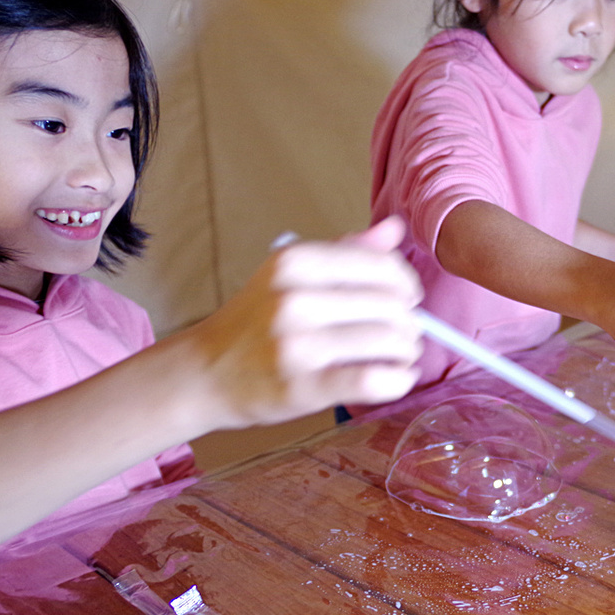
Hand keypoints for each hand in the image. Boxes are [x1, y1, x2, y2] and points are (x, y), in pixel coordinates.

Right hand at [181, 216, 422, 427]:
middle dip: (409, 321)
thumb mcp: (292, 275)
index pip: (380, 265)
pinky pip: (374, 380)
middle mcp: (294, 298)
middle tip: (404, 334)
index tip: (407, 299)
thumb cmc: (256, 322)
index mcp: (295, 262)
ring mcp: (298, 344)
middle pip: (390, 304)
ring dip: (407, 352)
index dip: (406, 284)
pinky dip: (398, 381)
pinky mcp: (303, 387)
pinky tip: (398, 378)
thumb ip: (346, 252)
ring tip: (400, 357)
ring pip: (388, 340)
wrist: (204, 373)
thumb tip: (395, 228)